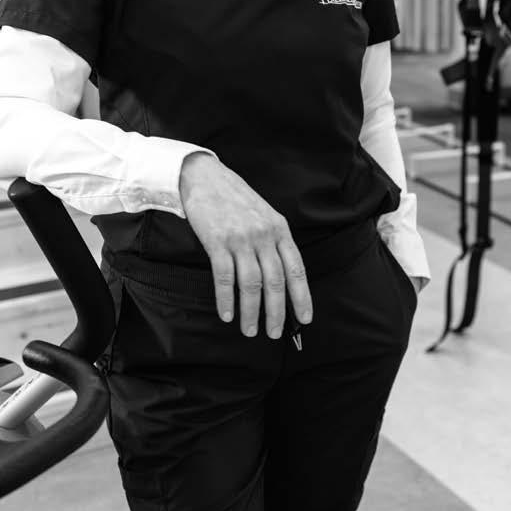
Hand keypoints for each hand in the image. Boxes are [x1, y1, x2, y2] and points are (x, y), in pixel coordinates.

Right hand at [180, 153, 312, 338]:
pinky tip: (227, 314)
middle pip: (275, 281)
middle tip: (274, 333)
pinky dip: (226, 299)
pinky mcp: (217, 241)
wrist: (205, 177)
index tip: (304, 319)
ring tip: (250, 330)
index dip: (302, 296)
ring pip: (251, 284)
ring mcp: (240, 238)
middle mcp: (264, 235)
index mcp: (280, 229)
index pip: (296, 269)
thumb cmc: (235, 199)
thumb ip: (274, 242)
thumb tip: (281, 278)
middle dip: (277, 312)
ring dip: (251, 311)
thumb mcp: (265, 215)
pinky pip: (224, 277)